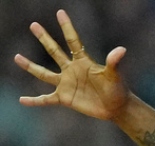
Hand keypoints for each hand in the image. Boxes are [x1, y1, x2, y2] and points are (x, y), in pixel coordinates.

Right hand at [14, 10, 128, 120]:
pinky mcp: (64, 98)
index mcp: (83, 62)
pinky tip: (22, 100)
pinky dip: (34, 101)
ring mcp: (66, 84)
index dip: (67, 27)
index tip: (60, 13)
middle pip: (54, 51)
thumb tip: (121, 49)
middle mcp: (71, 70)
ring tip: (16, 57)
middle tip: (34, 25)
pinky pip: (46, 99)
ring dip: (30, 66)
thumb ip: (114, 63)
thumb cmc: (118, 89)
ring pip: (44, 74)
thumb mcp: (115, 75)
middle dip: (44, 38)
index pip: (73, 41)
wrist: (117, 107)